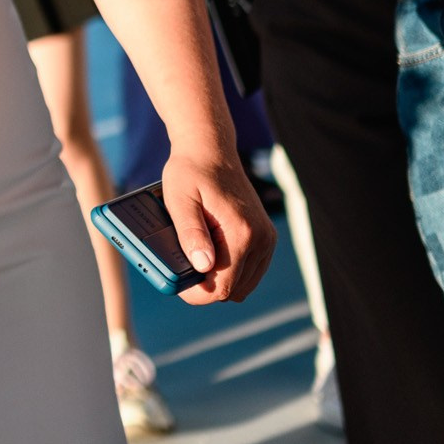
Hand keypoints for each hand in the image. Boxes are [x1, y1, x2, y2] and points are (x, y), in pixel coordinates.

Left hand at [158, 147, 275, 306]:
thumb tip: (201, 266)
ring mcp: (267, 240)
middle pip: (234, 290)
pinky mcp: (265, 238)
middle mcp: (262, 239)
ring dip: (219, 280)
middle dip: (207, 287)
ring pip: (243, 284)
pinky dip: (230, 271)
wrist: (212, 149)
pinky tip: (208, 256)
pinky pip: (249, 271)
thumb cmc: (191, 172)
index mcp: (243, 232)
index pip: (223, 286)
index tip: (177, 287)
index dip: (198, 294)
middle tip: (180, 272)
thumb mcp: (180, 200)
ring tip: (193, 260)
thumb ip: (190, 233)